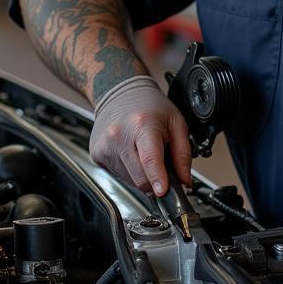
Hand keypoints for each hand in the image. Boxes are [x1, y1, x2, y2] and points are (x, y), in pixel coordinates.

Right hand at [90, 75, 191, 194]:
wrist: (120, 91)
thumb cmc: (150, 106)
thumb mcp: (176, 123)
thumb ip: (183, 154)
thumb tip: (185, 181)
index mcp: (142, 125)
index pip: (149, 159)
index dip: (158, 179)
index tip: (162, 191)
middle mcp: (119, 135)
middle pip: (140, 178)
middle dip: (154, 179)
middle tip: (159, 163)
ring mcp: (105, 145)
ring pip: (129, 180)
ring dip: (140, 175)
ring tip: (142, 152)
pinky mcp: (97, 153)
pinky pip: (117, 175)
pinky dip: (128, 171)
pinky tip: (130, 153)